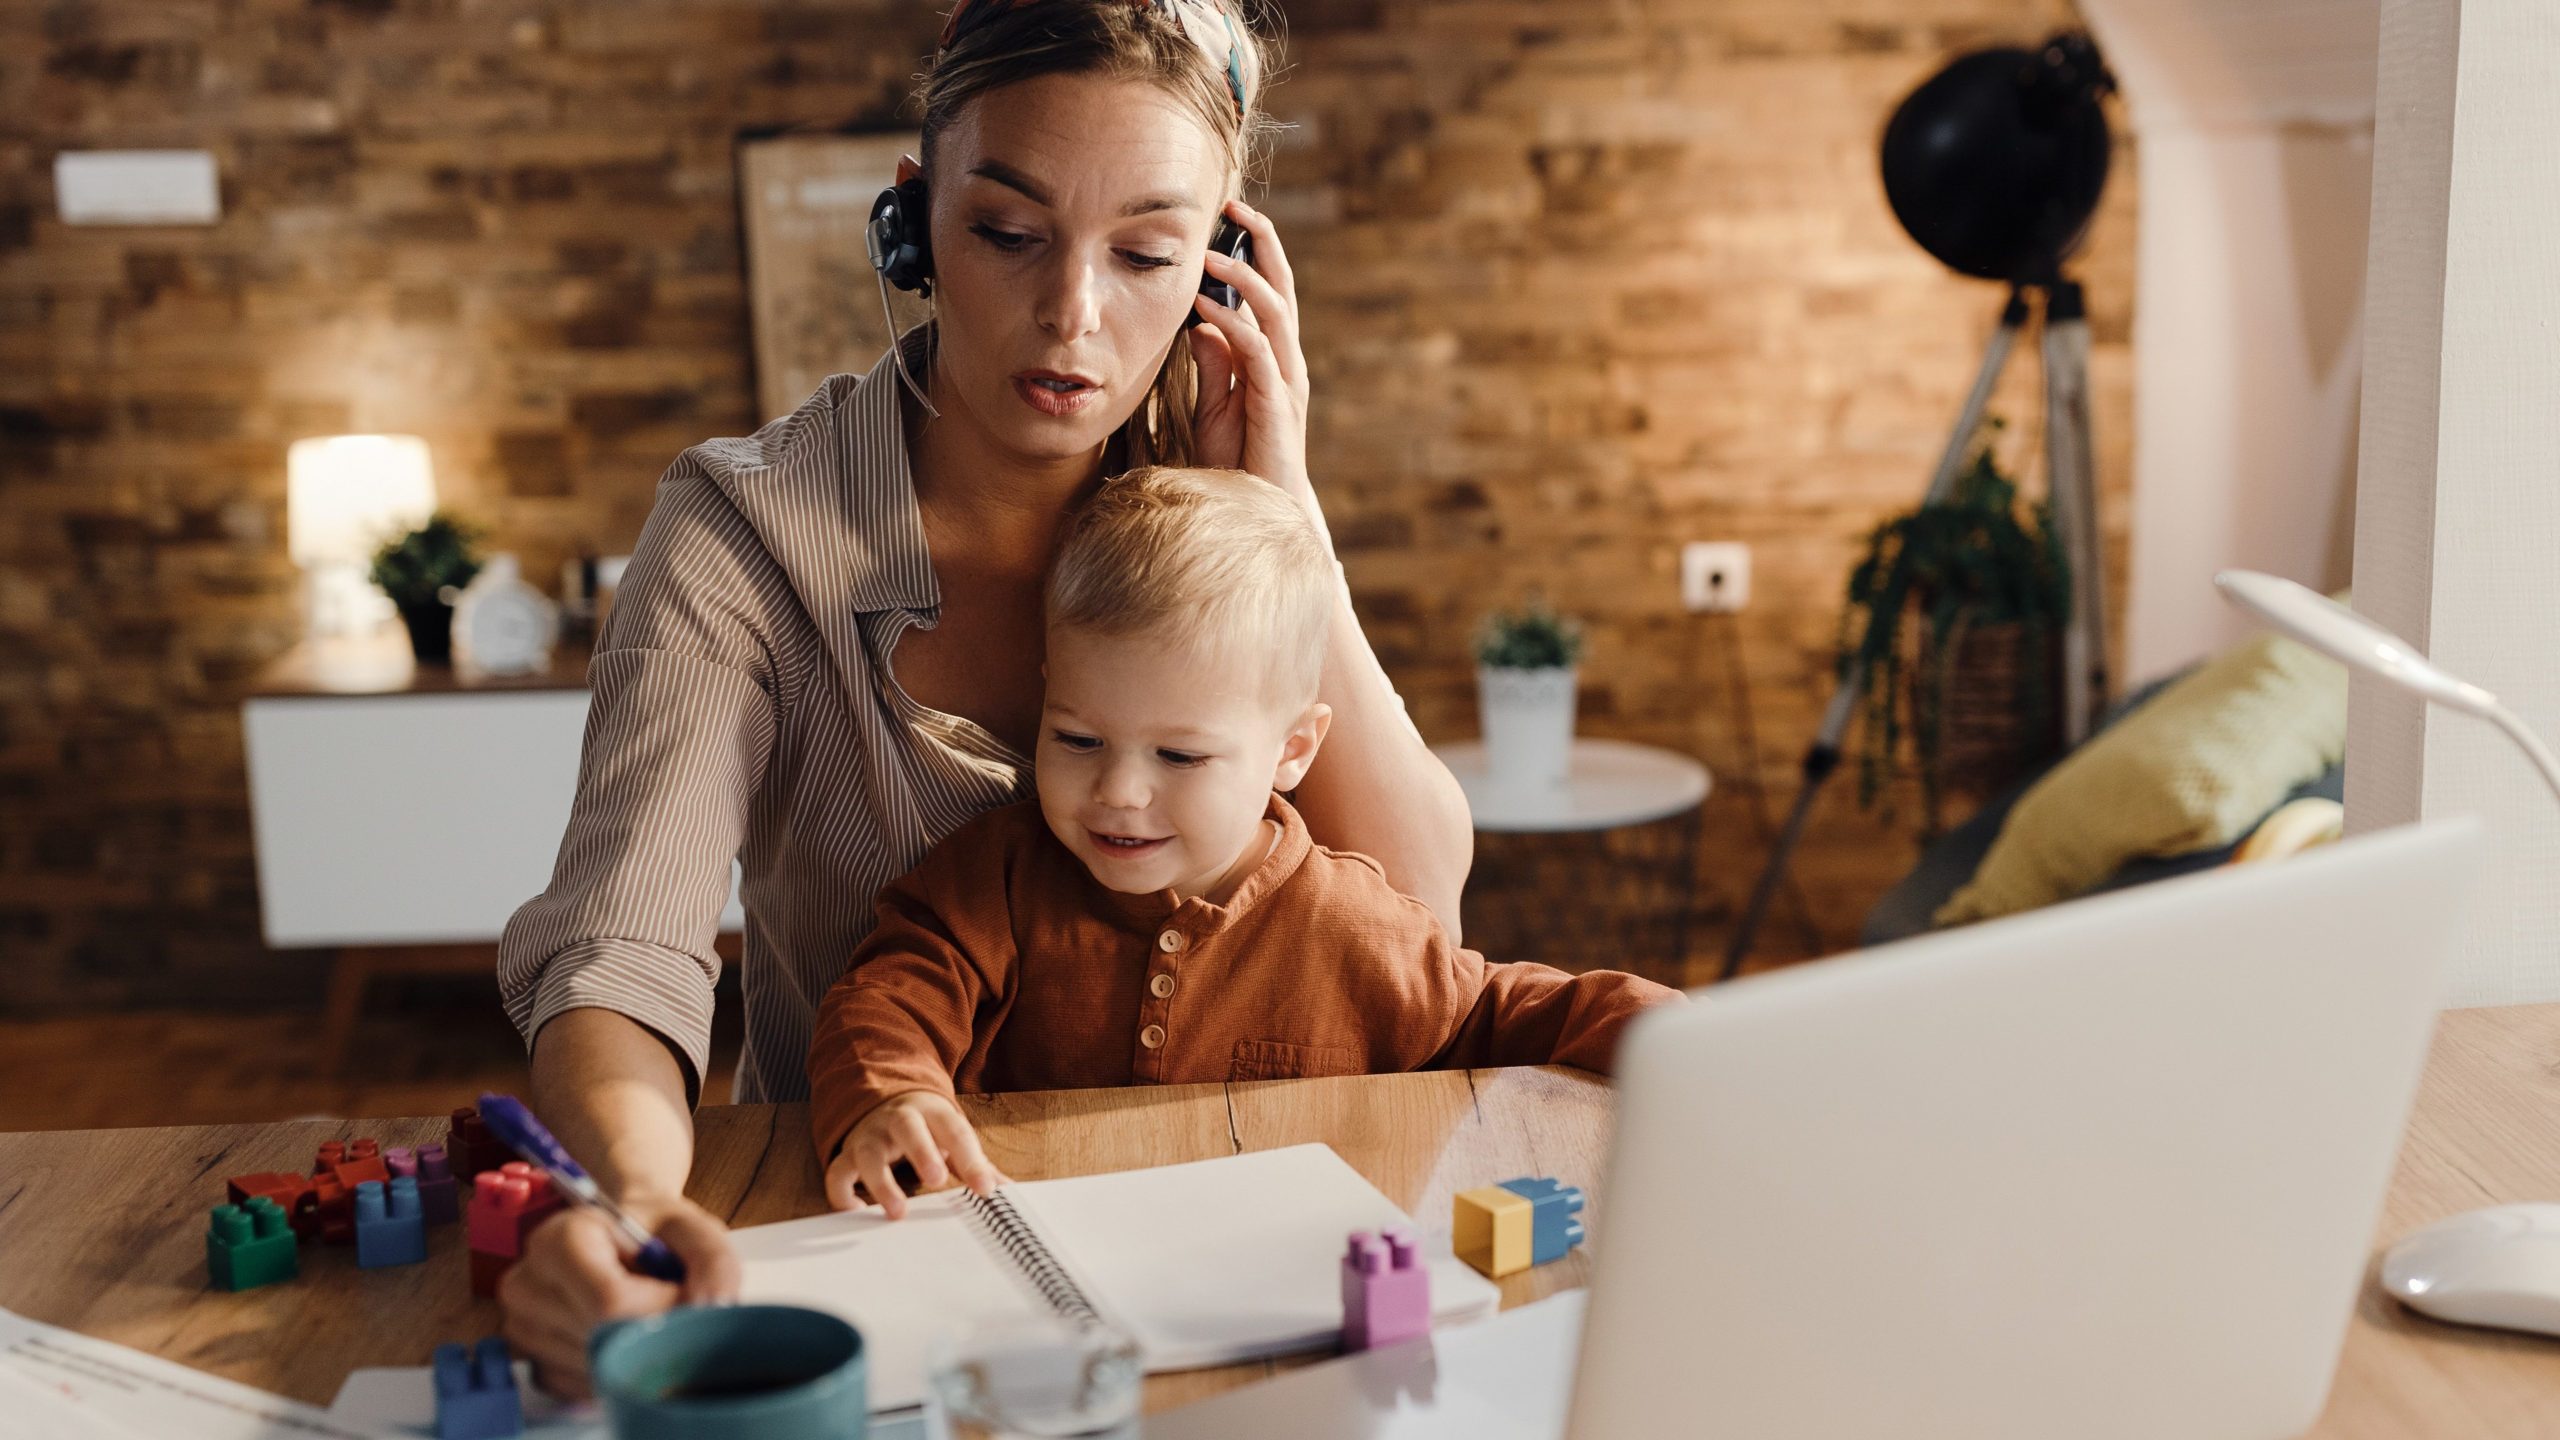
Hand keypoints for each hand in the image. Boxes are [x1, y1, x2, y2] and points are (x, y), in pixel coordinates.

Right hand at [497, 1192, 739, 1400]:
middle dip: (653, 1331)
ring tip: (642, 1313)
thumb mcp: (691, 1227)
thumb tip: (710, 1308)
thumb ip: (712, 1259)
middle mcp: (527, 1285)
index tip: (684, 1293)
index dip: (662, 1309)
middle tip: (670, 1304)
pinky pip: (585, 1388)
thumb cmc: (651, 1230)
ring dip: (634, 1351)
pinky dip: (615, 1370)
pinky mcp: (535, 1364)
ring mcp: (523, 1330)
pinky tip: (623, 1335)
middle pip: (604, 1339)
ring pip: (597, 1368)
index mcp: (559, 1239)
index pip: (610, 1302)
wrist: (617, 1236)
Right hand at [826, 1091, 1008, 1219]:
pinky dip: (842, 1195)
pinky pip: (837, 1174)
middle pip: (907, 1128)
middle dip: (921, 1152)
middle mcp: (898, 1120)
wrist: (885, 1103)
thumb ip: (978, 1165)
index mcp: (932, 1113)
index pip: (955, 1131)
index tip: (986, 1190)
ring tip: (898, 1212)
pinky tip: (858, 1213)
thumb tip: (1010, 1194)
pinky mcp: (848, 1155)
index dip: (971, 1160)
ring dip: (882, 1182)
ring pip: (869, 1153)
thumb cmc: (928, 1130)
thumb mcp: (953, 1137)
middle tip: (936, 1180)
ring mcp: (870, 1137)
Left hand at [1187, 198, 1315, 514]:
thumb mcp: (1214, 407)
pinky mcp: (1276, 406)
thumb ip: (1212, 366)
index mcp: (1273, 358)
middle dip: (1261, 244)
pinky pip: (1257, 353)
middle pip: (1281, 289)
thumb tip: (1199, 325)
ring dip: (1242, 278)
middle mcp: (1286, 363)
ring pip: (1273, 314)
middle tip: (1234, 206)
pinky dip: (1232, 325)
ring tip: (1209, 253)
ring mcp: (1285, 383)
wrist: (1257, 514)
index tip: (1229, 216)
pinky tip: (1205, 310)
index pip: (1269, 292)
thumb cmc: (1236, 464)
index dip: (1255, 251)